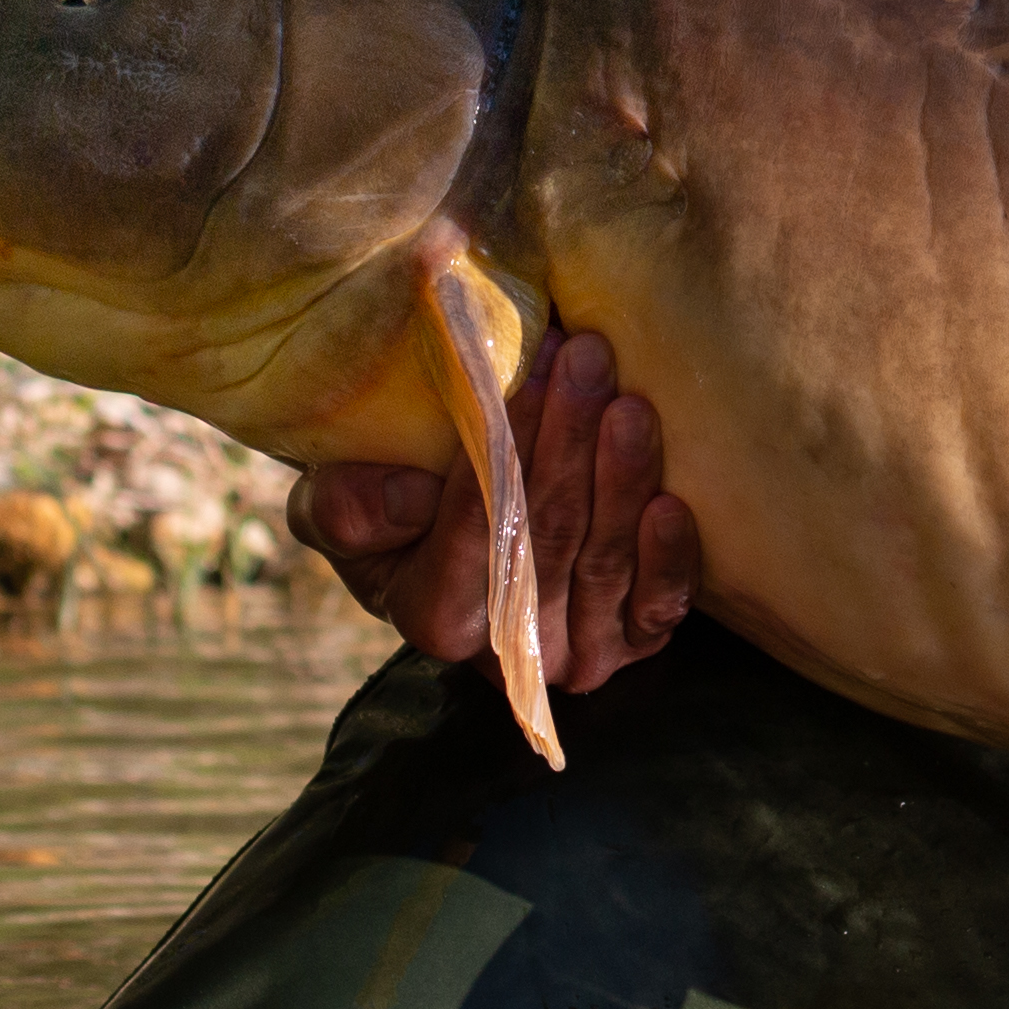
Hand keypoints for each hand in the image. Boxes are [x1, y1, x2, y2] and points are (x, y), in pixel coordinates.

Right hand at [289, 325, 701, 688]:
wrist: (447, 538)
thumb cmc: (390, 509)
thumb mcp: (336, 504)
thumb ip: (346, 505)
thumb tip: (410, 495)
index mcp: (434, 617)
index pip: (477, 529)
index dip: (504, 451)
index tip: (526, 371)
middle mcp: (510, 649)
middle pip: (549, 539)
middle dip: (568, 441)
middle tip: (585, 357)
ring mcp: (577, 650)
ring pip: (605, 564)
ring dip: (621, 477)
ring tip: (627, 400)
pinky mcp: (633, 639)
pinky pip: (658, 605)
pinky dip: (668, 555)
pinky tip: (672, 499)